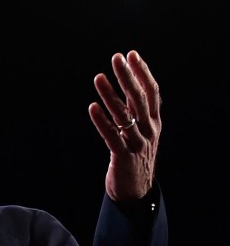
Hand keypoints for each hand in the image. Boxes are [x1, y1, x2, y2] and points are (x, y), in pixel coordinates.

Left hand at [88, 51, 160, 202]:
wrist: (136, 191)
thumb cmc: (135, 156)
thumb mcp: (140, 130)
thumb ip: (136, 109)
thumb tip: (129, 82)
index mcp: (154, 122)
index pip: (152, 92)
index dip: (142, 72)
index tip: (131, 54)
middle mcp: (149, 130)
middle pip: (139, 99)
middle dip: (128, 76)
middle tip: (116, 57)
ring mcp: (137, 144)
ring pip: (124, 115)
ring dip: (111, 94)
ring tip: (99, 77)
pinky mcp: (123, 157)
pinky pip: (112, 136)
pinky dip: (102, 121)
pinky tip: (92, 107)